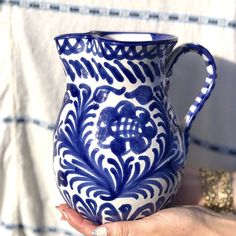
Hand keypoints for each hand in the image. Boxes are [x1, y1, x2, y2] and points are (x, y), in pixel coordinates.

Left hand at [57, 204, 235, 235]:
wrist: (203, 214)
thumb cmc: (181, 226)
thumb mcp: (153, 229)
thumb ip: (127, 231)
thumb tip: (96, 233)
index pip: (94, 232)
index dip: (77, 221)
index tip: (62, 208)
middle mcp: (127, 226)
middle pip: (97, 221)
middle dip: (80, 211)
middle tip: (65, 199)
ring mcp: (134, 214)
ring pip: (107, 210)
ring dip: (93, 202)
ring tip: (79, 191)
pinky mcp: (141, 204)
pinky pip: (120, 200)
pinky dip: (109, 194)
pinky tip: (105, 185)